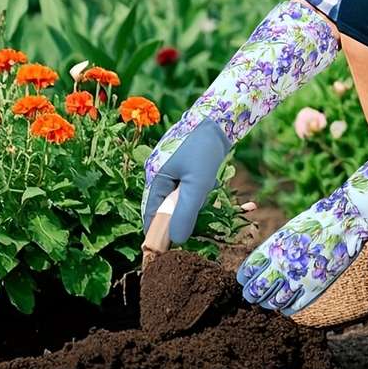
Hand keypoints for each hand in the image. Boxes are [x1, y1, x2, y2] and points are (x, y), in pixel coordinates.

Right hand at [141, 117, 230, 244]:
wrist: (217, 120)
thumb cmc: (203, 150)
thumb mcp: (197, 186)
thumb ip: (185, 213)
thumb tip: (177, 240)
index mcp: (154, 177)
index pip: (150, 213)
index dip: (157, 232)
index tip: (167, 248)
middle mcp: (157, 171)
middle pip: (163, 205)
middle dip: (179, 213)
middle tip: (194, 218)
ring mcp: (169, 166)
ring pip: (176, 195)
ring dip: (190, 200)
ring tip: (204, 189)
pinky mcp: (182, 162)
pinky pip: (185, 184)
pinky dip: (195, 189)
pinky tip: (207, 180)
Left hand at [236, 189, 367, 314]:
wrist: (343, 222)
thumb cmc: (316, 222)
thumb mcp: (288, 230)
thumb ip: (274, 249)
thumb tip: (262, 264)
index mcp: (273, 248)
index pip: (248, 271)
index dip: (245, 279)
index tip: (245, 280)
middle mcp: (281, 265)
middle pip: (256, 290)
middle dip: (252, 295)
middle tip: (252, 296)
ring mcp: (297, 278)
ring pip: (273, 302)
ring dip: (268, 303)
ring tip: (268, 301)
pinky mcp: (314, 289)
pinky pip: (293, 307)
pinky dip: (286, 308)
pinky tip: (286, 305)